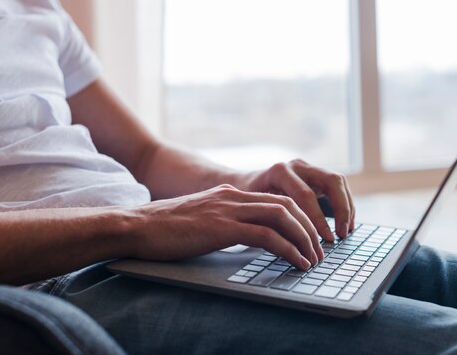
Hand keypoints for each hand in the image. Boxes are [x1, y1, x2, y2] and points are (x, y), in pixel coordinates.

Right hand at [126, 184, 322, 269]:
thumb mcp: (201, 220)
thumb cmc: (164, 229)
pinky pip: (267, 236)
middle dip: (309, 227)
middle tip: (319, 250)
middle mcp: (233, 196)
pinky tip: (297, 262)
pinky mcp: (222, 227)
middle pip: (286, 205)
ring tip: (314, 259)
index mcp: (229, 194)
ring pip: (282, 217)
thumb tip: (244, 238)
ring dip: (304, 239)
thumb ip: (223, 222)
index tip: (309, 237)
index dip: (299, 218)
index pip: (276, 200)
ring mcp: (228, 209)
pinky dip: (288, 249)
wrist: (136, 226)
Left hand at [230, 159, 354, 240]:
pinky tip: (345, 224)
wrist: (243, 183)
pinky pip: (338, 185)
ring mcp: (308, 167)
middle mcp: (296, 166)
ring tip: (346, 231)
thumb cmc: (245, 200)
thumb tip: (289, 246)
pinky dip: (345, 204)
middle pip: (330, 181)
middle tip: (341, 234)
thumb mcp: (252, 208)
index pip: (306, 195)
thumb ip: (270, 221)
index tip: (327, 239)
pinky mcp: (316, 174)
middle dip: (341, 209)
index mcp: (280, 172)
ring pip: (338, 181)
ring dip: (347, 206)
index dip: (319, 219)